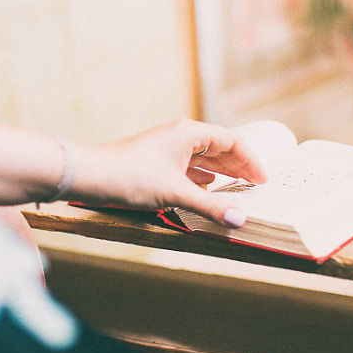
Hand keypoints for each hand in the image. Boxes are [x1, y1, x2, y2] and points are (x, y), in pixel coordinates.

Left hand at [70, 119, 266, 226]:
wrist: (89, 176)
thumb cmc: (131, 176)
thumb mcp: (175, 193)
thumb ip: (210, 206)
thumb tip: (240, 219)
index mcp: (189, 133)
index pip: (231, 141)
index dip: (251, 160)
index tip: (263, 180)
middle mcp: (179, 136)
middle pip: (219, 149)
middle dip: (239, 167)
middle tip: (257, 187)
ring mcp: (167, 149)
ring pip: (203, 159)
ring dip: (221, 174)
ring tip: (238, 189)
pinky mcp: (156, 163)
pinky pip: (188, 168)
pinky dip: (202, 179)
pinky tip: (207, 189)